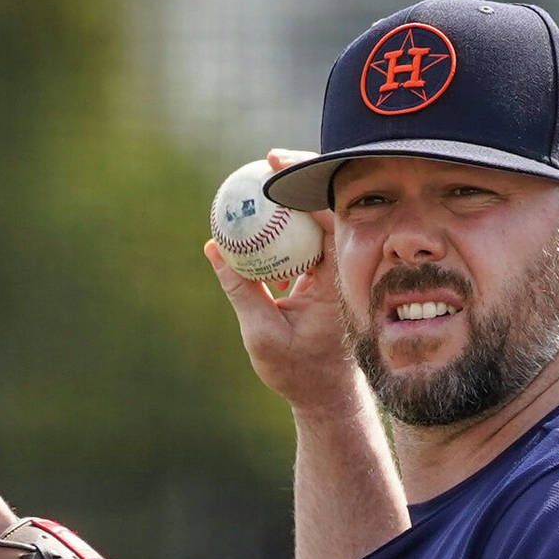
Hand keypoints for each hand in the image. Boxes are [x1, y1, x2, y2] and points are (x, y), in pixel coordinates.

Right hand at [206, 148, 362, 416]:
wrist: (327, 397)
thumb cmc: (300, 372)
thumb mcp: (263, 333)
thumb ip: (240, 289)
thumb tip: (216, 247)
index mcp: (339, 276)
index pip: (329, 213)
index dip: (305, 181)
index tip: (275, 165)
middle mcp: (342, 267)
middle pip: (326, 207)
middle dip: (299, 177)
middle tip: (265, 160)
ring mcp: (334, 271)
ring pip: (315, 222)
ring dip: (290, 201)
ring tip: (261, 179)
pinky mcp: (323, 278)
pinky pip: (303, 242)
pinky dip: (283, 228)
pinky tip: (258, 217)